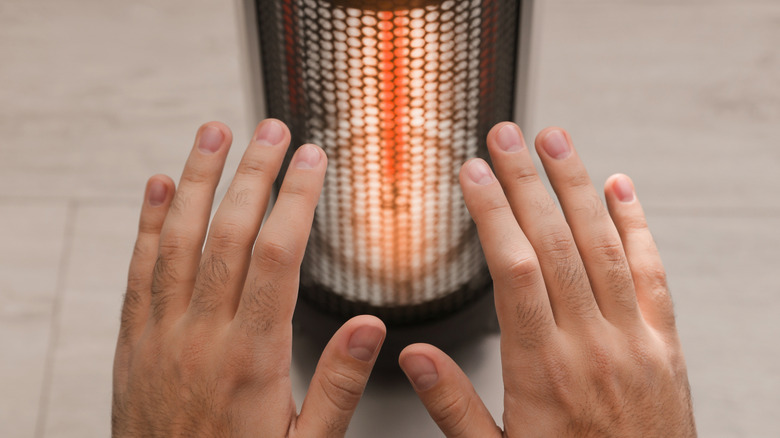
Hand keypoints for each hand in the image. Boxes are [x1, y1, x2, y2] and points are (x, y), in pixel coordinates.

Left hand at [112, 120, 385, 436]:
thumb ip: (339, 383)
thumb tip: (372, 328)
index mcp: (253, 356)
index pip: (278, 255)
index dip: (296, 198)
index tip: (311, 160)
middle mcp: (203, 335)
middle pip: (229, 233)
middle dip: (253, 172)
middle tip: (271, 130)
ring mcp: (163, 335)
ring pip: (179, 239)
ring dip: (198, 179)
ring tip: (214, 133)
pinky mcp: (135, 342)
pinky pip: (140, 270)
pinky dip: (149, 222)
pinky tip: (160, 187)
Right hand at [399, 123, 695, 436]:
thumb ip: (452, 404)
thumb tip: (413, 356)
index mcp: (542, 370)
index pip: (513, 269)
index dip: (492, 213)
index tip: (473, 173)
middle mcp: (591, 345)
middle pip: (555, 242)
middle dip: (526, 181)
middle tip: (506, 135)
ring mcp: (634, 341)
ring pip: (604, 246)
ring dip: (577, 186)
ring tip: (556, 142)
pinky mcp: (664, 345)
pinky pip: (652, 273)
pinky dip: (636, 225)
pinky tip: (620, 189)